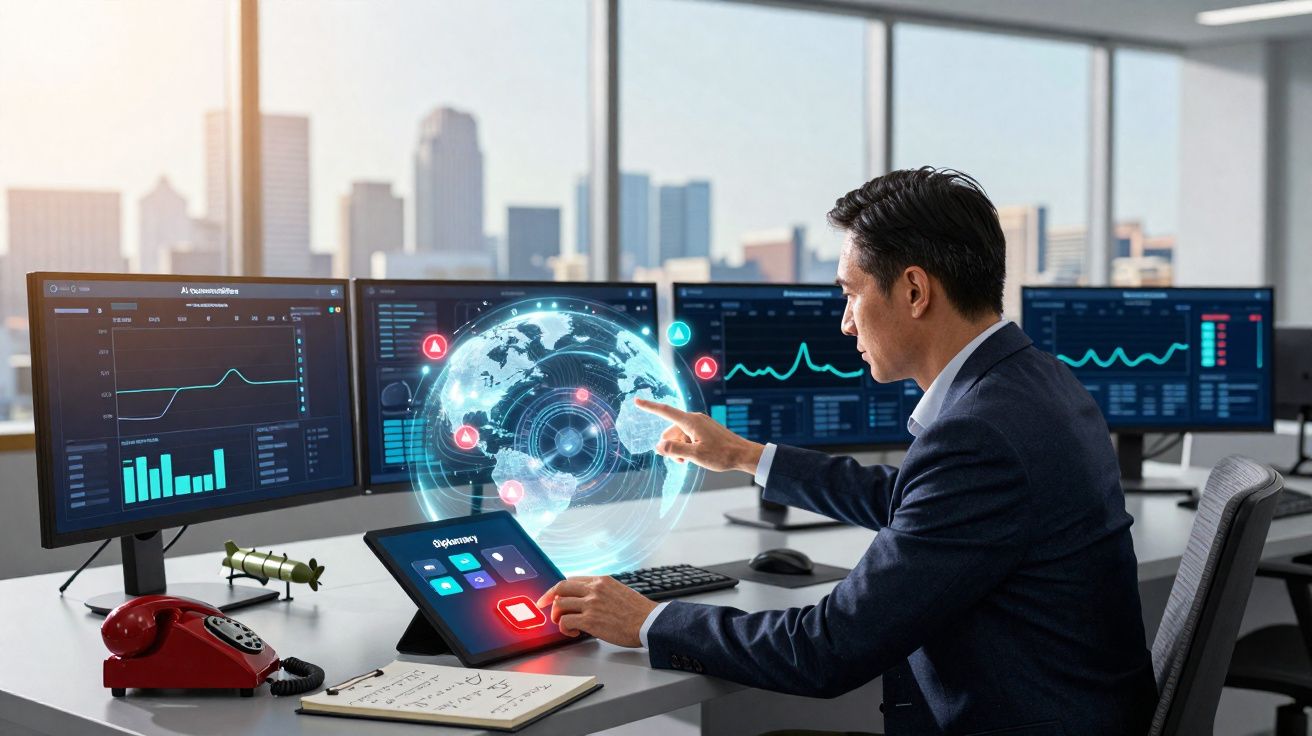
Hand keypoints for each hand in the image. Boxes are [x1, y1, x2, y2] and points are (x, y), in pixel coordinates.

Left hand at [535, 576, 656, 647]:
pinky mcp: (590, 621)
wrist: (649, 623)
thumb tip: (587, 600)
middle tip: (544, 607)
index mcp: (601, 580)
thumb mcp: (619, 591)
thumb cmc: (638, 612)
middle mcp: (594, 589)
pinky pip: (565, 622)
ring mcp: (591, 604)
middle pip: (560, 588)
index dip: (559, 589)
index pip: (571, 580)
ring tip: (566, 625)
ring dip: (558, 616)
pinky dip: (564, 628)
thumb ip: (602, 592)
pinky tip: (573, 633)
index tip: (552, 596)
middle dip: (548, 598)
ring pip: (560, 605)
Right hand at [635, 398, 763, 473]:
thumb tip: (658, 446)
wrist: (743, 454)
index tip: (636, 400)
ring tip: (688, 461)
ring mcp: (700, 424)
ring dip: (679, 449)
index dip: (649, 407)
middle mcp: (694, 419)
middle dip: (670, 446)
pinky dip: (687, 447)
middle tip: (681, 461)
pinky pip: (688, 436)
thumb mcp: (695, 455)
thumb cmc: (721, 454)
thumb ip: (675, 450)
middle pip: (671, 430)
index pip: (665, 411)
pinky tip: (694, 457)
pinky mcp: (705, 430)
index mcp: (691, 421)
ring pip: (679, 435)